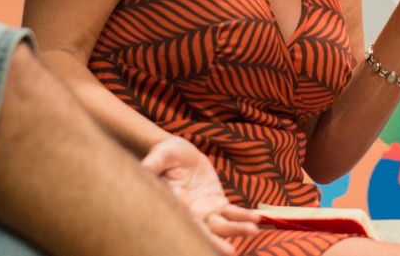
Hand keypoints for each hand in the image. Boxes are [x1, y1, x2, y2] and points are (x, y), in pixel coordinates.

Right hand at [142, 137, 259, 254]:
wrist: (179, 153)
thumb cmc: (165, 154)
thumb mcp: (160, 155)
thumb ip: (153, 164)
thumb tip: (143, 168)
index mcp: (174, 205)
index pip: (183, 221)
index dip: (194, 229)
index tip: (203, 238)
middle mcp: (190, 214)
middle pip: (204, 232)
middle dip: (216, 242)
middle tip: (230, 251)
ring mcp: (205, 211)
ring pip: (222, 225)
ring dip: (237, 229)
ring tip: (254, 231)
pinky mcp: (218, 203)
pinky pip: (232, 212)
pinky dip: (244, 215)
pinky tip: (257, 218)